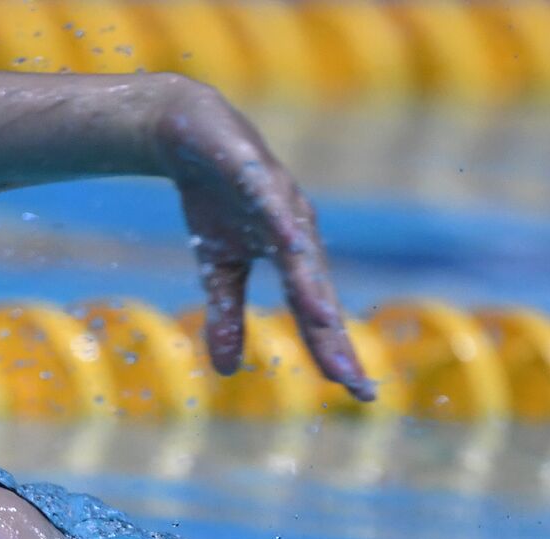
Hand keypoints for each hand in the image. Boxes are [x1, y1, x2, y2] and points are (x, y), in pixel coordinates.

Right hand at [154, 80, 375, 401]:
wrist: (192, 134)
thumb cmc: (215, 200)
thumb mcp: (216, 267)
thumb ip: (227, 315)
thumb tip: (227, 373)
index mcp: (294, 260)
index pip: (316, 316)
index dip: (335, 353)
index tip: (357, 393)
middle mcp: (298, 234)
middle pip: (318, 294)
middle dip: (335, 340)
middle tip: (354, 384)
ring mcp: (280, 204)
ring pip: (301, 253)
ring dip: (314, 289)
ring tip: (325, 324)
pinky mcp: (254, 174)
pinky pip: (270, 203)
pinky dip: (283, 225)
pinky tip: (290, 246)